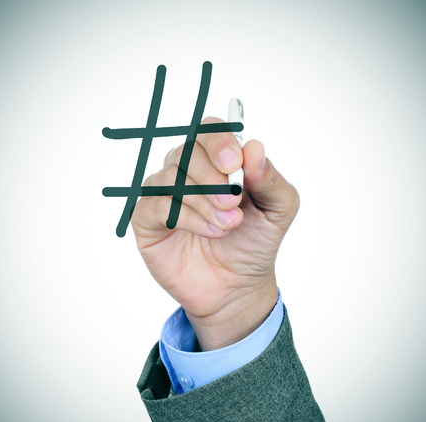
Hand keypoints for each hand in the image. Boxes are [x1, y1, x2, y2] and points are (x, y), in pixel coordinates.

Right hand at [131, 117, 299, 350]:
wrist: (237, 286)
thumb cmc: (255, 243)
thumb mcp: (278, 210)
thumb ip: (270, 179)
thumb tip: (254, 147)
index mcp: (218, 162)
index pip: (209, 131)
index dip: (218, 141)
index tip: (234, 164)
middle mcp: (188, 173)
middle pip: (187, 151)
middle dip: (212, 177)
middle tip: (233, 203)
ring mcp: (164, 194)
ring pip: (171, 177)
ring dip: (202, 201)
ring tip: (228, 225)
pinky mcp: (148, 219)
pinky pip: (156, 205)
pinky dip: (186, 217)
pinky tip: (210, 232)